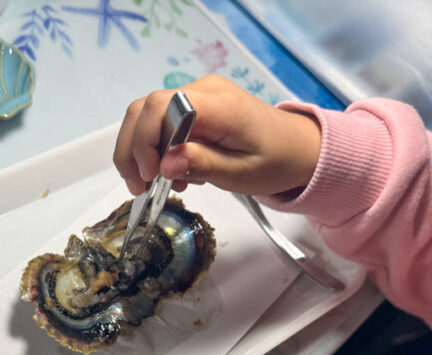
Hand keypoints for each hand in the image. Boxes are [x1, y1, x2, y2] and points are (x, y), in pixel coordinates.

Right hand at [114, 75, 321, 196]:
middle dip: (132, 149)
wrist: (299, 149)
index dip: (145, 141)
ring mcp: (198, 95)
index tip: (150, 176)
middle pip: (145, 109)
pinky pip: (161, 121)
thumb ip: (202, 164)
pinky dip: (154, 149)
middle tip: (139, 186)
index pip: (160, 107)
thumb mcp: (240, 174)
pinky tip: (170, 172)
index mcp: (218, 105)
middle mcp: (203, 91)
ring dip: (140, 151)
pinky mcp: (195, 106)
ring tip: (153, 183)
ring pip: (146, 115)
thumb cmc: (276, 162)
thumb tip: (165, 163)